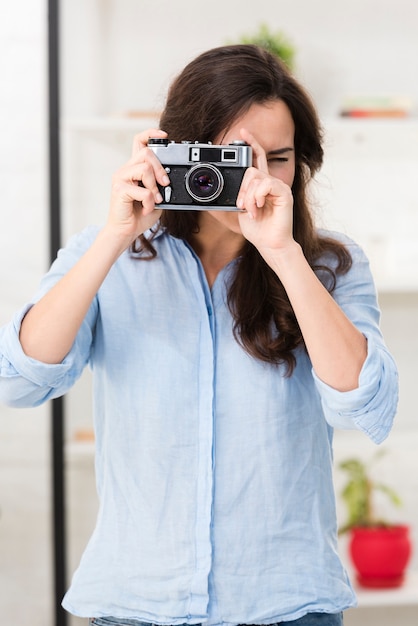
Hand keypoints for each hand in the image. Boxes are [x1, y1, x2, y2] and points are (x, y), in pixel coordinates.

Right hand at [106, 128, 169, 246]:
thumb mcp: (156, 196)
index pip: (139, 141)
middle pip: (146, 152)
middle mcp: (125, 169)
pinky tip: (147, 208)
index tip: (164, 136)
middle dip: (160, 168)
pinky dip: (149, 202)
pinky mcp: (119, 189)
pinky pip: (142, 190)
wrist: (126, 231)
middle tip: (165, 184)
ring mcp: (120, 178)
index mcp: (134, 168)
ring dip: (154, 186)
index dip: (151, 134)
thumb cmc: (139, 214)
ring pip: (144, 168)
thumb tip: (170, 177)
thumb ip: (161, 184)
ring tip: (154, 199)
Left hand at [236, 129, 294, 255]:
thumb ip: (237, 196)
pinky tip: (258, 208)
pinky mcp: (284, 193)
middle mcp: (271, 183)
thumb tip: (224, 192)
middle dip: (241, 188)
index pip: (257, 158)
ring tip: (250, 211)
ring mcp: (279, 187)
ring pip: (256, 178)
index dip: (251, 143)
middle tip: (241, 205)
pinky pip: (266, 184)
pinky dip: (257, 197)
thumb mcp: (241, 210)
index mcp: (262, 185)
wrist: (270, 244)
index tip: (241, 132)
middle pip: (251, 169)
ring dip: (248, 196)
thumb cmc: (258, 229)